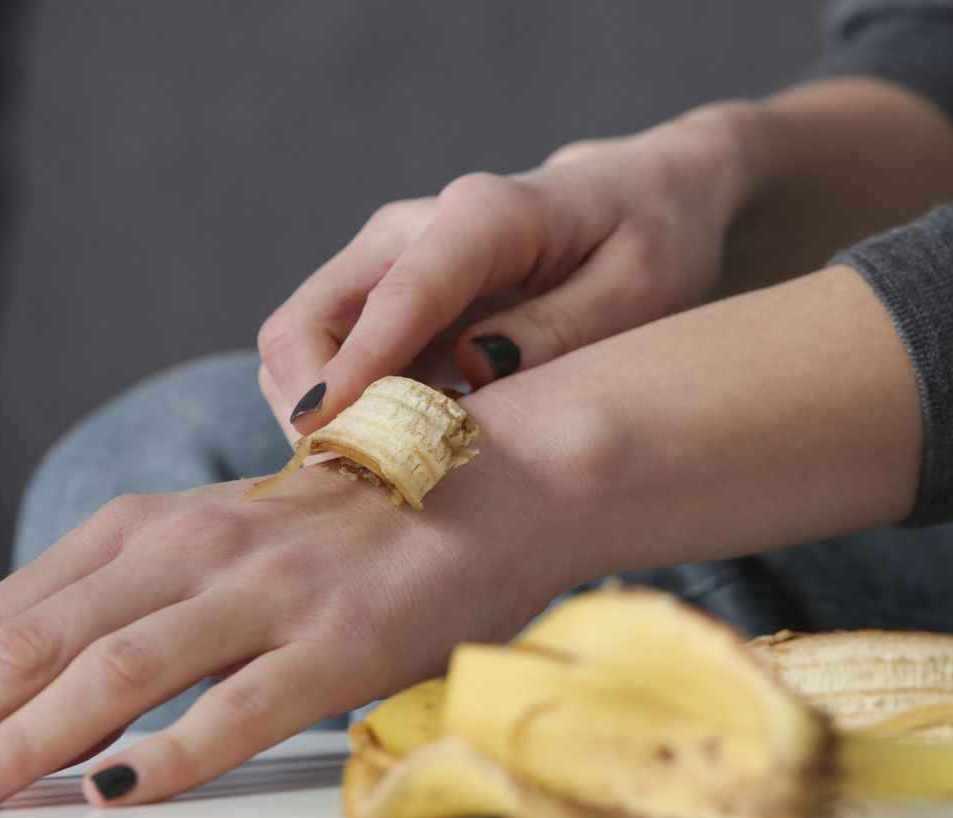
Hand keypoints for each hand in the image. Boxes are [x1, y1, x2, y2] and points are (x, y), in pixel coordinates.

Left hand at [0, 412, 569, 815]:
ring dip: (24, 742)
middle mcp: (199, 545)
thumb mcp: (226, 543)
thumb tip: (33, 695)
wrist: (494, 480)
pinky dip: (173, 753)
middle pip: (37, 641)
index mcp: (156, 523)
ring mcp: (271, 590)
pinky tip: (115, 792)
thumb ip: (137, 599)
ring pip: (119, 670)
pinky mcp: (343, 638)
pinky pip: (242, 707)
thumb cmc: (354, 527)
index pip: (5, 611)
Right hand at [257, 107, 753, 434]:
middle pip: (311, 319)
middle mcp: (414, 229)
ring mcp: (387, 261)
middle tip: (367, 482)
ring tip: (387, 475)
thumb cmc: (650, 242)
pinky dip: (344, 412)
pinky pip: (329, 360)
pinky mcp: (382, 298)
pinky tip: (401, 453)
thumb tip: (472, 369)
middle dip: (317, 406)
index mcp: (484, 215)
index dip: (356, 369)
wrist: (640, 201)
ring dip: (324, 417)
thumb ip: (560, 329)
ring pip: (302, 343)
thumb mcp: (639, 289)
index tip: (327, 434)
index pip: (400, 294)